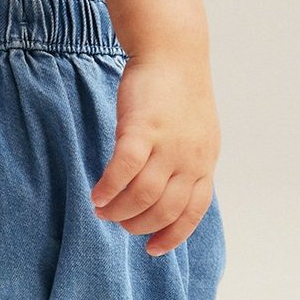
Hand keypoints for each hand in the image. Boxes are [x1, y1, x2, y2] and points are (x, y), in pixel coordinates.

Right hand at [91, 49, 220, 255]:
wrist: (172, 51)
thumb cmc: (176, 91)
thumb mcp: (193, 133)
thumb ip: (183, 161)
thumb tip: (164, 189)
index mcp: (204, 163)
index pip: (192, 212)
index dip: (172, 235)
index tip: (152, 249)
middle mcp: (190, 159)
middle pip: (163, 210)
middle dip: (137, 224)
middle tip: (116, 221)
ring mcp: (167, 145)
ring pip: (142, 196)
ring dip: (118, 211)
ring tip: (101, 210)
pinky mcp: (142, 129)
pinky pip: (123, 171)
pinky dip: (108, 189)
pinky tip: (95, 196)